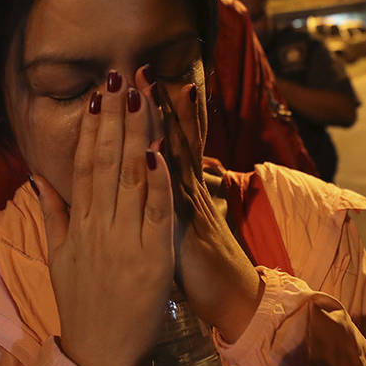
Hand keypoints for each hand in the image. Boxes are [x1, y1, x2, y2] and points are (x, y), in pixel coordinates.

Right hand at [34, 68, 173, 365]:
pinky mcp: (152, 258)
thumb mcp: (58, 257)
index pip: (84, 164)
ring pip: (132, 178)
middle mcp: (98, 226)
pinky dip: (158, 182)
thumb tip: (38, 178)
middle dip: (113, 117)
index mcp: (78, 224)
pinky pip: (156, 213)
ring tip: (139, 96)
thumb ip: (53, 214)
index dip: (90, 127)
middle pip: (106, 162)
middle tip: (119, 76)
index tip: (97, 93)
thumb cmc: (82, 304)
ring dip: (136, 135)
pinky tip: (159, 151)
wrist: (99, 353)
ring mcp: (125, 240)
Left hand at [152, 81, 261, 342]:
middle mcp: (183, 191)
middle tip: (137, 67)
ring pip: (172, 159)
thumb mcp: (175, 226)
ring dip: (160, 123)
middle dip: (151, 104)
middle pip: (167, 139)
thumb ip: (160, 199)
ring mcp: (186, 208)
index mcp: (173, 190)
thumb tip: (147, 174)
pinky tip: (154, 152)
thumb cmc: (201, 266)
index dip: (143, 111)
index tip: (130, 79)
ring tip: (147, 90)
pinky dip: (164, 177)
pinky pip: (174, 201)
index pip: (157, 142)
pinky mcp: (185, 233)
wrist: (235, 298)